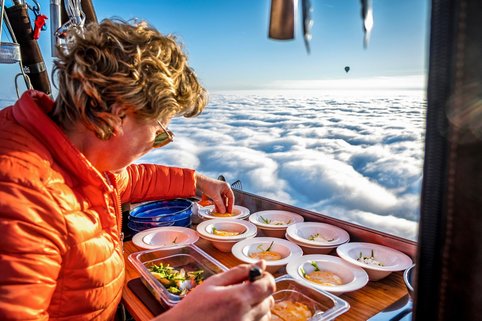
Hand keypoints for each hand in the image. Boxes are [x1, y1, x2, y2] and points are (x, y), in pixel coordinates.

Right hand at [152, 262, 275, 320]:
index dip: (265, 278)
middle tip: (244, 289)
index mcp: (238, 298)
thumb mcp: (213, 283)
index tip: (255, 277)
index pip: (269, 285)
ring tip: (240, 303)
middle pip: (269, 300)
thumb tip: (260, 263)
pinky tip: (239, 313)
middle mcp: (246, 316)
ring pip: (266, 315)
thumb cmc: (193, 307)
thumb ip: (239, 272)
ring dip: (259, 306)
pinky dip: (254, 318)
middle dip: (261, 291)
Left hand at [195, 173, 234, 212]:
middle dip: (225, 206)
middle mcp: (223, 188)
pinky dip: (217, 204)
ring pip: (221, 200)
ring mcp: (218, 190)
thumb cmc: (207, 185)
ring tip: (220, 212)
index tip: (230, 211)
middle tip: (225, 213)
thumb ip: (220, 204)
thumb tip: (223, 211)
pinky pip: (217, 199)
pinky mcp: (214, 192)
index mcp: (226, 187)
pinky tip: (216, 209)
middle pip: (226, 199)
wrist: (198, 181)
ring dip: (221, 206)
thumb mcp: (215, 196)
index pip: (231, 197)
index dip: (231, 205)